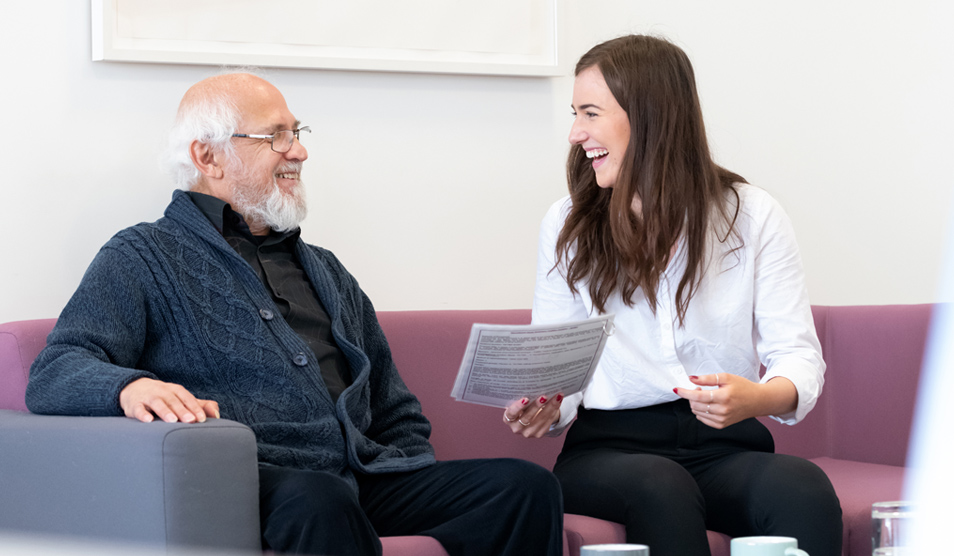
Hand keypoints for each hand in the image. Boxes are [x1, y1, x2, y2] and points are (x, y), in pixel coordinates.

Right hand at [120, 377, 219, 423]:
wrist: (133, 389)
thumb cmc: (163, 398)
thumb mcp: (181, 399)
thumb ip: (200, 406)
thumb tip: (217, 415)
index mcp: (175, 390)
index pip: (187, 397)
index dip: (194, 407)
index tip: (202, 419)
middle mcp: (162, 391)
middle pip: (173, 400)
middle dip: (182, 410)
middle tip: (191, 421)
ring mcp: (147, 397)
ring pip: (157, 403)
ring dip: (165, 411)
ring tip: (172, 421)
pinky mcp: (134, 405)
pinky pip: (138, 409)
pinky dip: (142, 414)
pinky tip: (148, 421)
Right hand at [502, 394, 562, 437]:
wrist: (531, 417)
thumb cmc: (523, 406)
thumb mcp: (519, 403)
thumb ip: (523, 398)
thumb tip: (534, 386)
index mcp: (508, 418)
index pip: (511, 413)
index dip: (518, 407)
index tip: (525, 399)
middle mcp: (516, 428)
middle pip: (527, 418)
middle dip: (536, 406)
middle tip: (544, 396)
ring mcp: (527, 433)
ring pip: (540, 420)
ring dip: (550, 407)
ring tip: (556, 397)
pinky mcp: (538, 434)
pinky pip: (547, 422)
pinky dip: (554, 410)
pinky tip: (558, 401)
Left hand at [673, 373, 796, 428]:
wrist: (758, 401)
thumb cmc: (743, 387)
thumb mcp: (726, 377)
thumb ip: (707, 378)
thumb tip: (691, 378)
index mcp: (724, 397)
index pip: (698, 396)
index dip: (685, 393)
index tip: (677, 389)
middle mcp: (723, 410)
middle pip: (695, 405)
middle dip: (692, 396)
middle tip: (700, 388)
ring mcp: (722, 420)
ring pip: (697, 412)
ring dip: (696, 403)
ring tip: (707, 396)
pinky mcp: (722, 425)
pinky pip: (703, 419)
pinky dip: (701, 411)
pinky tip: (709, 405)